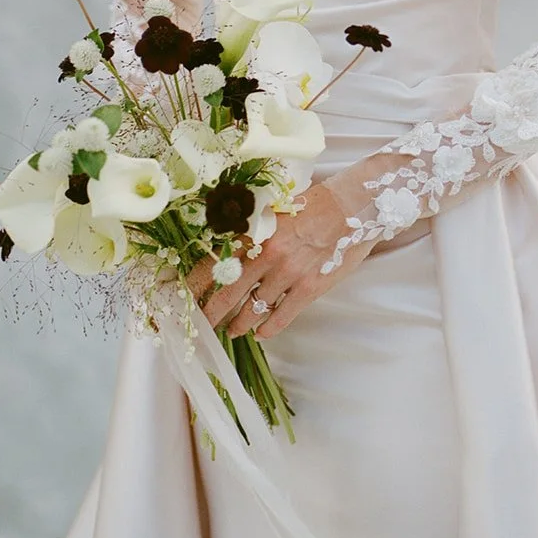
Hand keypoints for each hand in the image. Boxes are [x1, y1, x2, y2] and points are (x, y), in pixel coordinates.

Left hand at [186, 174, 382, 342]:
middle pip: (228, 295)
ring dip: (239, 324)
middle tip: (202, 325)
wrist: (352, 207)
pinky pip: (281, 317)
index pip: (214, 264)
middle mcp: (267, 256)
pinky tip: (261, 333)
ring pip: (253, 310)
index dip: (196, 284)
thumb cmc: (314, 204)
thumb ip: (251, 228)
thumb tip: (225, 244)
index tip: (185, 296)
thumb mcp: (274, 209)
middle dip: (211, 314)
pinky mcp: (309, 288)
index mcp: (254, 233)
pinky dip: (268, 329)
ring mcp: (288, 275)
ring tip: (233, 330)